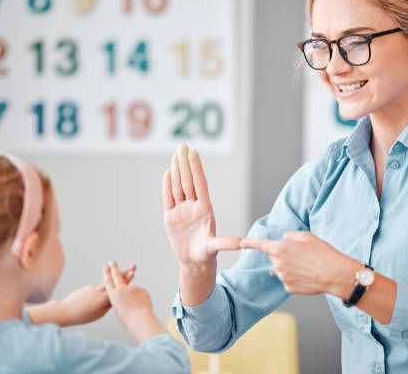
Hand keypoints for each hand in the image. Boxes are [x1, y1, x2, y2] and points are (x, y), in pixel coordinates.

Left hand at [60, 265, 136, 325]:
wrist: (66, 311)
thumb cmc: (84, 316)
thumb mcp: (99, 313)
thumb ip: (108, 304)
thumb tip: (114, 299)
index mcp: (104, 298)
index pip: (118, 287)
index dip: (127, 279)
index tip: (133, 272)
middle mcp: (100, 290)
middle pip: (115, 280)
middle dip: (124, 272)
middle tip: (133, 266)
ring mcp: (94, 287)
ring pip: (106, 283)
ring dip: (113, 280)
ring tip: (116, 281)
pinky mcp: (88, 287)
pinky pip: (97, 289)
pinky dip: (99, 292)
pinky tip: (93, 300)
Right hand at [103, 261, 162, 343]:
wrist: (140, 320)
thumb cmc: (128, 319)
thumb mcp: (119, 309)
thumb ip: (119, 299)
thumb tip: (122, 294)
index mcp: (113, 295)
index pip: (108, 282)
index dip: (107, 274)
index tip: (106, 267)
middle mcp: (121, 289)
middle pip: (117, 276)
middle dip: (114, 268)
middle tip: (112, 261)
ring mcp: (131, 288)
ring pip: (132, 291)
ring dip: (134, 298)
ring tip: (134, 306)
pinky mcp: (141, 289)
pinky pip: (140, 295)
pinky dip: (141, 301)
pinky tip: (141, 306)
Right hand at [162, 144, 240, 265]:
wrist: (194, 261)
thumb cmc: (207, 253)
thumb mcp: (215, 247)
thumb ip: (225, 243)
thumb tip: (241, 243)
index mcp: (205, 208)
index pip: (199, 184)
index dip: (196, 168)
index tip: (194, 153)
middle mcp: (193, 206)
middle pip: (187, 181)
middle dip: (185, 163)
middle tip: (183, 146)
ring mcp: (182, 210)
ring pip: (178, 186)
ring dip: (177, 170)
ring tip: (176, 154)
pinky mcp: (171, 216)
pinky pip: (168, 198)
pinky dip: (167, 185)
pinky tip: (168, 172)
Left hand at [240, 231, 358, 295]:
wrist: (334, 274)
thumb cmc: (322, 252)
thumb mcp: (306, 236)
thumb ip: (289, 236)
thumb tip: (283, 241)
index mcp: (280, 248)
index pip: (260, 244)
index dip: (250, 243)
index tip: (242, 243)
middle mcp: (278, 263)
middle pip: (274, 256)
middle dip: (283, 254)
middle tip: (301, 254)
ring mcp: (282, 277)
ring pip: (281, 268)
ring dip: (289, 266)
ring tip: (307, 265)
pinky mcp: (288, 287)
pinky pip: (288, 279)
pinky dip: (295, 277)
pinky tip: (307, 275)